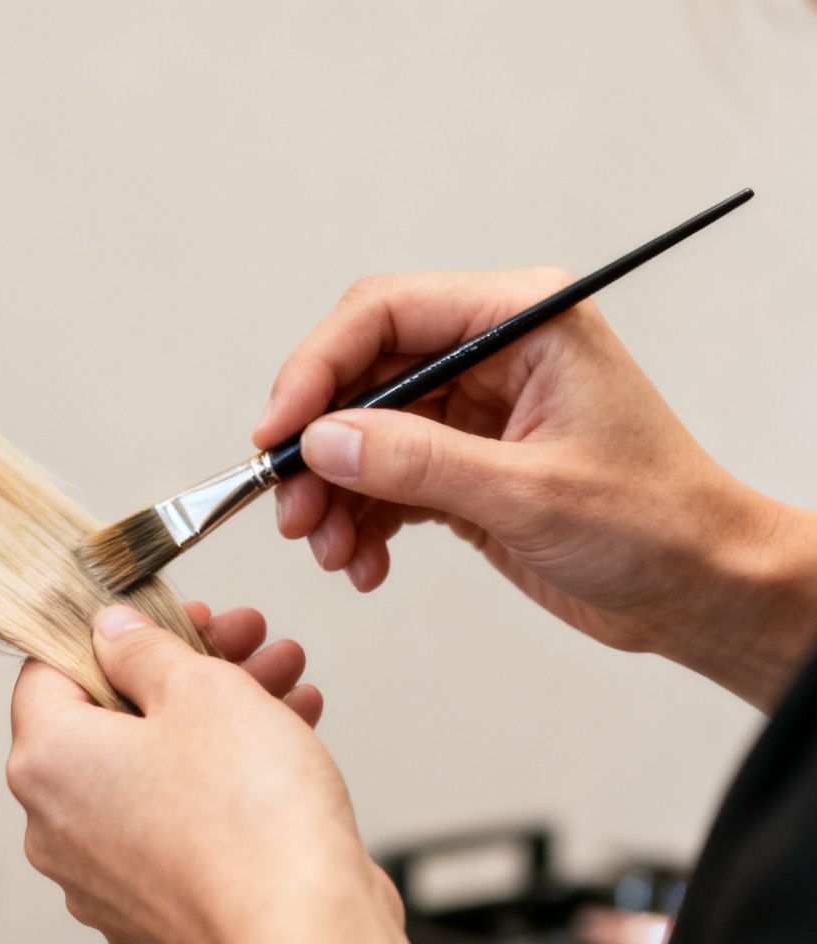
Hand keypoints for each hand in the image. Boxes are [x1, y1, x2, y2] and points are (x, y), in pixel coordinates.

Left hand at [7, 606, 388, 943]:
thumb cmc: (248, 815)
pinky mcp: (153, 915)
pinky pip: (178, 827)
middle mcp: (55, 828)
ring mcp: (101, 880)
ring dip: (218, 719)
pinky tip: (288, 737)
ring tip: (287, 680)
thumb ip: (144, 650)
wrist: (303, 939)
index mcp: (45, 762)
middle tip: (246, 641)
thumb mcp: (199, 690)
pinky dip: (223, 783)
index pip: (47, 673)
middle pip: (109, 722)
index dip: (113, 635)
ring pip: (153, 773)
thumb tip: (109, 633)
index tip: (171, 620)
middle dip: (184, 672)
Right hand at [258, 269, 816, 710]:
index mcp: (524, 322)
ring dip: (332, 496)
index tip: (279, 432)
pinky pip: (381, 480)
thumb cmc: (660, 525)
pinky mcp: (461, 465)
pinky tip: (364, 562)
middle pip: (360, 376)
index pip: (386, 313)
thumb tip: (324, 442)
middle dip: (317, 448)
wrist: (703, 591)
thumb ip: (418, 463)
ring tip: (331, 550)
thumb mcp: (531, 493)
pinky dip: (359, 522)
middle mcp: (492, 354)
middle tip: (292, 508)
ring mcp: (473, 411)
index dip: (317, 368)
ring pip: (360, 435)